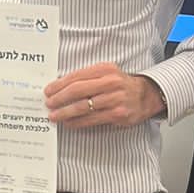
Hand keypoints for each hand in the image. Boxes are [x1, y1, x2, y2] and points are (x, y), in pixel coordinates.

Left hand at [45, 63, 165, 127]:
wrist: (145, 95)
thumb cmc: (121, 84)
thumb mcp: (106, 73)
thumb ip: (87, 77)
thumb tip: (60, 87)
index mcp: (105, 69)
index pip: (76, 76)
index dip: (59, 84)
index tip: (48, 90)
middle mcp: (111, 82)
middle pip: (78, 90)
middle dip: (59, 98)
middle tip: (49, 103)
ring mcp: (115, 99)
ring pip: (83, 107)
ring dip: (65, 112)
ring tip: (54, 115)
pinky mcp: (118, 114)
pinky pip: (92, 119)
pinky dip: (77, 122)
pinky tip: (69, 123)